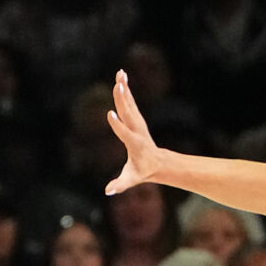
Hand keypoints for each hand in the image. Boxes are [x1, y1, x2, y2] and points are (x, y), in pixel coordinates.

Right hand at [103, 70, 163, 193]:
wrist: (157, 163)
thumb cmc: (141, 172)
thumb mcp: (131, 179)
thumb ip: (120, 184)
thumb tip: (108, 191)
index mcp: (134, 144)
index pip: (125, 133)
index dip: (117, 125)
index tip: (110, 114)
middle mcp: (137, 130)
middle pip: (129, 112)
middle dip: (123, 99)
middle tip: (117, 84)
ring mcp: (138, 123)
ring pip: (130, 103)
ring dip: (125, 89)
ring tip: (120, 74)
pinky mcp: (136, 118)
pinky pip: (130, 102)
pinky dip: (125, 90)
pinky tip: (121, 78)